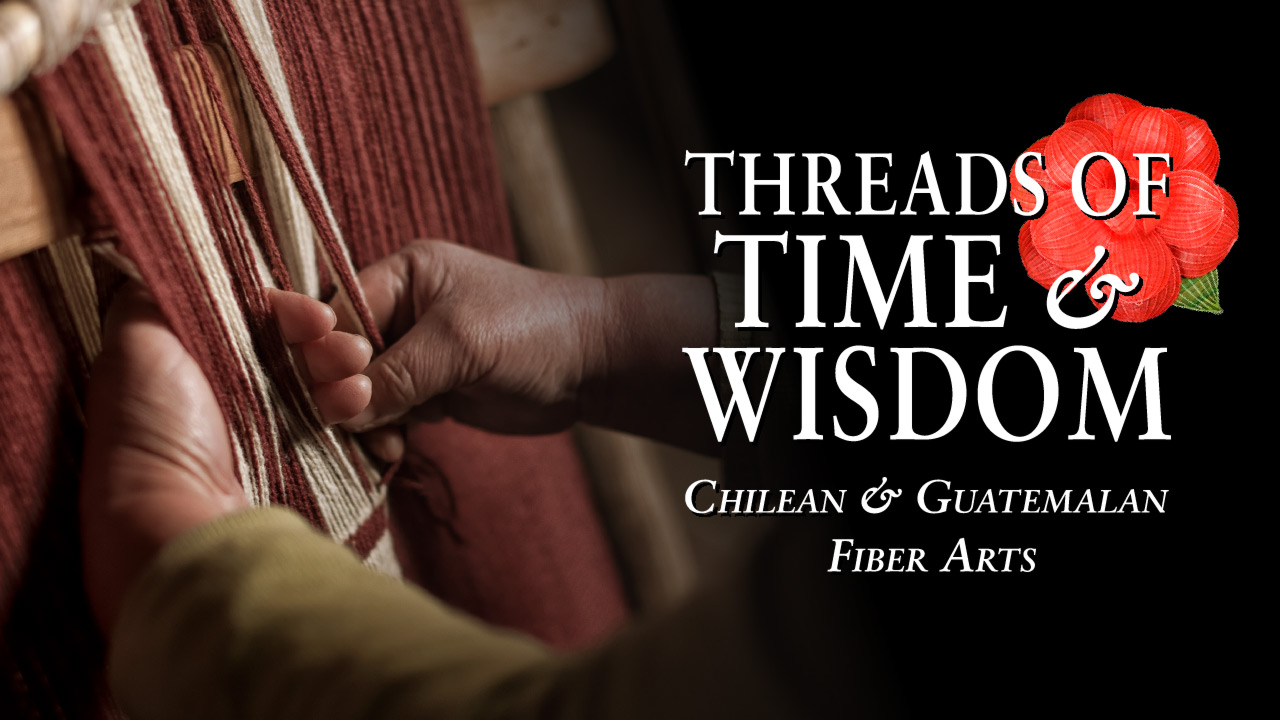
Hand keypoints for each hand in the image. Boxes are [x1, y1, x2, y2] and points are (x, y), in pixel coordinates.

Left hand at [80, 284, 373, 631]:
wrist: (182, 525)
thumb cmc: (152, 434)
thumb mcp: (137, 340)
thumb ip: (156, 293)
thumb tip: (170, 257)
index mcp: (194, 359)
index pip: (257, 317)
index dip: (290, 311)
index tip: (316, 316)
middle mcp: (229, 393)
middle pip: (295, 349)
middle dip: (330, 342)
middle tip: (350, 352)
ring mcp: (267, 434)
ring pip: (320, 384)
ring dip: (346, 375)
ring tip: (357, 385)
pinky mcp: (298, 468)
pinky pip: (337, 427)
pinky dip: (354, 411)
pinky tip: (361, 406)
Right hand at [340, 240, 610, 437]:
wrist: (591, 366)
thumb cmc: (531, 330)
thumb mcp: (459, 342)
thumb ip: (397, 374)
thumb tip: (337, 410)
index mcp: (402, 276)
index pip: (334, 312)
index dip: (322, 349)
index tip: (340, 381)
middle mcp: (400, 312)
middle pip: (336, 356)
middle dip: (340, 391)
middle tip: (359, 418)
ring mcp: (414, 356)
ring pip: (356, 394)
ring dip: (362, 423)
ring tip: (387, 441)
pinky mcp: (429, 393)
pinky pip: (384, 417)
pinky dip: (384, 436)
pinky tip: (396, 450)